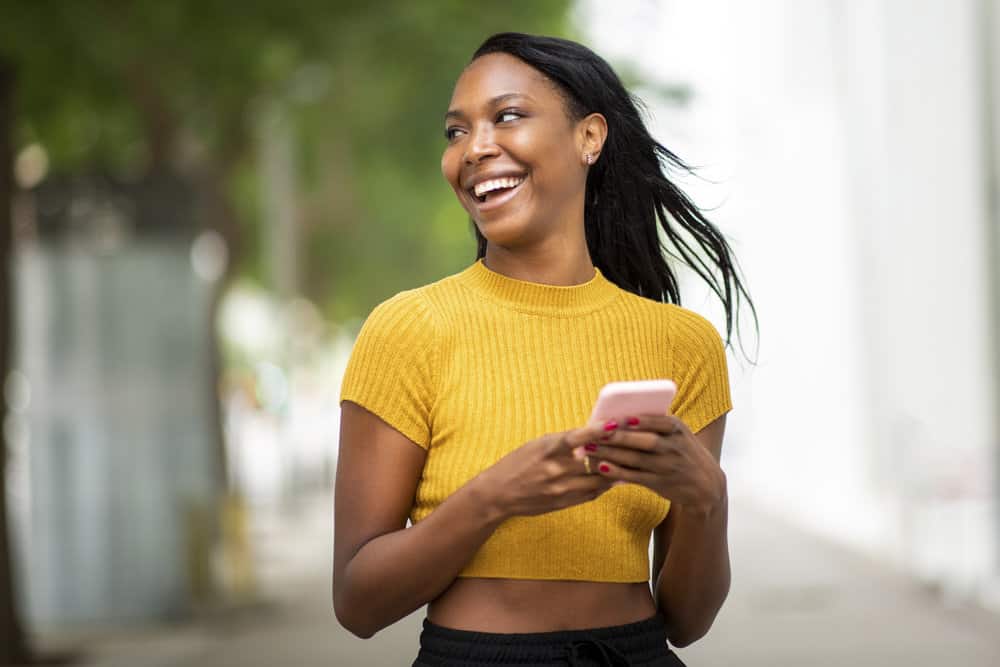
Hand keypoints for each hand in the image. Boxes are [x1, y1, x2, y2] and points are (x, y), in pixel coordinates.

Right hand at [477, 424, 617, 518]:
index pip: (577, 437)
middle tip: (632, 443)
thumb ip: (564, 441)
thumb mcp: (537, 445)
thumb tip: (593, 434)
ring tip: (626, 461)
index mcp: (547, 449)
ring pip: (598, 479)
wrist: (499, 493)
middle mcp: (555, 469)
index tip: (614, 423)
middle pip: (594, 459)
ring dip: (613, 470)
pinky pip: (592, 493)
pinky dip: (603, 485)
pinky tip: (611, 478)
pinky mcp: (564, 503)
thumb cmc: (518, 463)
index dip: (597, 430)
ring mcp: (561, 488)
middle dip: (615, 451)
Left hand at [573, 416, 725, 513]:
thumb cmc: (682, 451)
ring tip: (589, 448)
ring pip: (635, 459)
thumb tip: (619, 414)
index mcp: (677, 429)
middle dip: (618, 437)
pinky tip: (601, 467)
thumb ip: (655, 423)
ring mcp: (666, 467)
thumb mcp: (678, 433)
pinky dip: (617, 472)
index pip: (659, 421)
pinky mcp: (658, 483)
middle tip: (593, 432)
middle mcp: (674, 447)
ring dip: (611, 454)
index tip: (618, 417)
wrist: (704, 485)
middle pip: (644, 441)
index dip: (639, 420)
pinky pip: (634, 477)